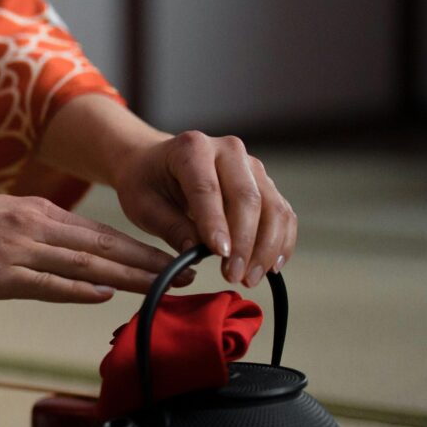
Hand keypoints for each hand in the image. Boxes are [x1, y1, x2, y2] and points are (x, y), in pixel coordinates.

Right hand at [0, 189, 189, 303]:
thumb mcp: (1, 218)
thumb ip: (37, 235)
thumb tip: (73, 262)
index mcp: (38, 214)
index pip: (102, 235)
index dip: (141, 249)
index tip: (175, 261)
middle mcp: (34, 227)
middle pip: (105, 248)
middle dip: (151, 263)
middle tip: (190, 274)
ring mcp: (16, 250)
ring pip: (85, 264)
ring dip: (130, 276)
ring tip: (165, 287)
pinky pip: (46, 283)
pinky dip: (79, 289)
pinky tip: (105, 296)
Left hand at [111, 131, 297, 286]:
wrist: (155, 163)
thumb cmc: (146, 182)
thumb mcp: (143, 205)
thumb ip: (171, 226)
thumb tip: (196, 251)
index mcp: (192, 148)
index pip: (207, 188)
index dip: (216, 223)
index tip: (220, 255)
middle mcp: (229, 150)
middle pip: (247, 197)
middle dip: (244, 242)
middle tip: (234, 276)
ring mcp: (252, 166)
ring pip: (272, 207)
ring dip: (266, 247)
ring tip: (250, 277)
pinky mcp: (265, 183)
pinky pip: (282, 213)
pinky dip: (281, 241)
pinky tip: (271, 266)